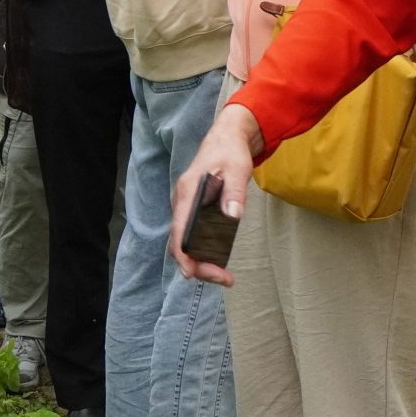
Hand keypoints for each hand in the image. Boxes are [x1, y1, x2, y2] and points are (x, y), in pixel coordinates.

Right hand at [170, 104, 265, 285]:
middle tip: (224, 278)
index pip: (178, 232)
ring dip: (202, 261)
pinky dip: (204, 252)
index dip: (183, 256)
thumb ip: (234, 192)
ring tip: (224, 275)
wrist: (227, 138)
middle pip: (181, 243)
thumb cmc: (230, 152)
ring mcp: (186, 207)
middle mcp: (182, 203)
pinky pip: (193, 236)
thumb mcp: (237, 169)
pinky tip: (220, 258)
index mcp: (187, 193)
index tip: (193, 274)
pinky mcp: (194, 210)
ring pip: (187, 243)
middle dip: (198, 266)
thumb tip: (232, 216)